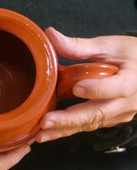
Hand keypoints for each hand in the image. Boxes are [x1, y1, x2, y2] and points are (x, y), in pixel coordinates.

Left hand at [35, 28, 136, 142]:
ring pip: (90, 124)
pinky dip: (68, 129)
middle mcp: (126, 102)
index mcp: (132, 80)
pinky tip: (51, 132)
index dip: (97, 89)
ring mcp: (118, 114)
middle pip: (97, 113)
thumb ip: (79, 45)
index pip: (118, 88)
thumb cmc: (132, 56)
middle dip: (69, 120)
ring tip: (42, 134)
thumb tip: (51, 35)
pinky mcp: (109, 119)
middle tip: (46, 122)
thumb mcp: (109, 46)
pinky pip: (88, 125)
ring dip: (64, 130)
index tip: (77, 88)